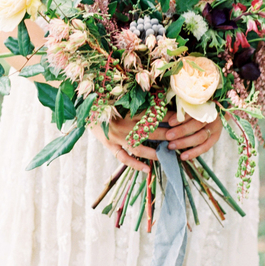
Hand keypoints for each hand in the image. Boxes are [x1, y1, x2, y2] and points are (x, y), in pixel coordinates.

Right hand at [91, 110, 221, 170]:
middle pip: (151, 130)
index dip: (168, 116)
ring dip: (155, 152)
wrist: (83, 107)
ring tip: (169, 155)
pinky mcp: (111, 145)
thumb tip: (160, 97)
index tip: (181, 119)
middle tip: (182, 139)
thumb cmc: (104, 100)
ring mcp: (118, 137)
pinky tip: (147, 170)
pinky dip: (135, 164)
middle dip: (168, 135)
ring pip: (140, 146)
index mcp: (128, 109)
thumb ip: (139, 97)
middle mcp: (125, 124)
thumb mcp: (122, 95)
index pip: (153, 113)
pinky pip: (124, 157)